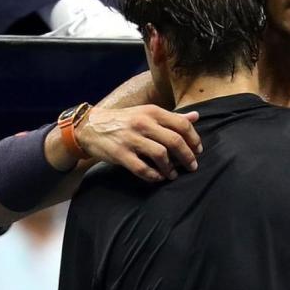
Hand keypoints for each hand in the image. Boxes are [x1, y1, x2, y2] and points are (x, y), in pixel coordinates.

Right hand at [77, 105, 201, 181]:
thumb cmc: (124, 120)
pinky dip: (154, 176)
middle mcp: (143, 123)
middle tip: (192, 166)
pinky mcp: (121, 154)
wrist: (90, 126)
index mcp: (152, 112)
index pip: (181, 124)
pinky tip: (158, 177)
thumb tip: (196, 117)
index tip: (198, 150)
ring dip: (171, 168)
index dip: (194, 139)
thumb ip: (172, 117)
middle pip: (174, 141)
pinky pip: (142, 169)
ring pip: (161, 155)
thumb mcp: (147, 113)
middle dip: (188, 156)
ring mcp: (131, 139)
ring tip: (173, 174)